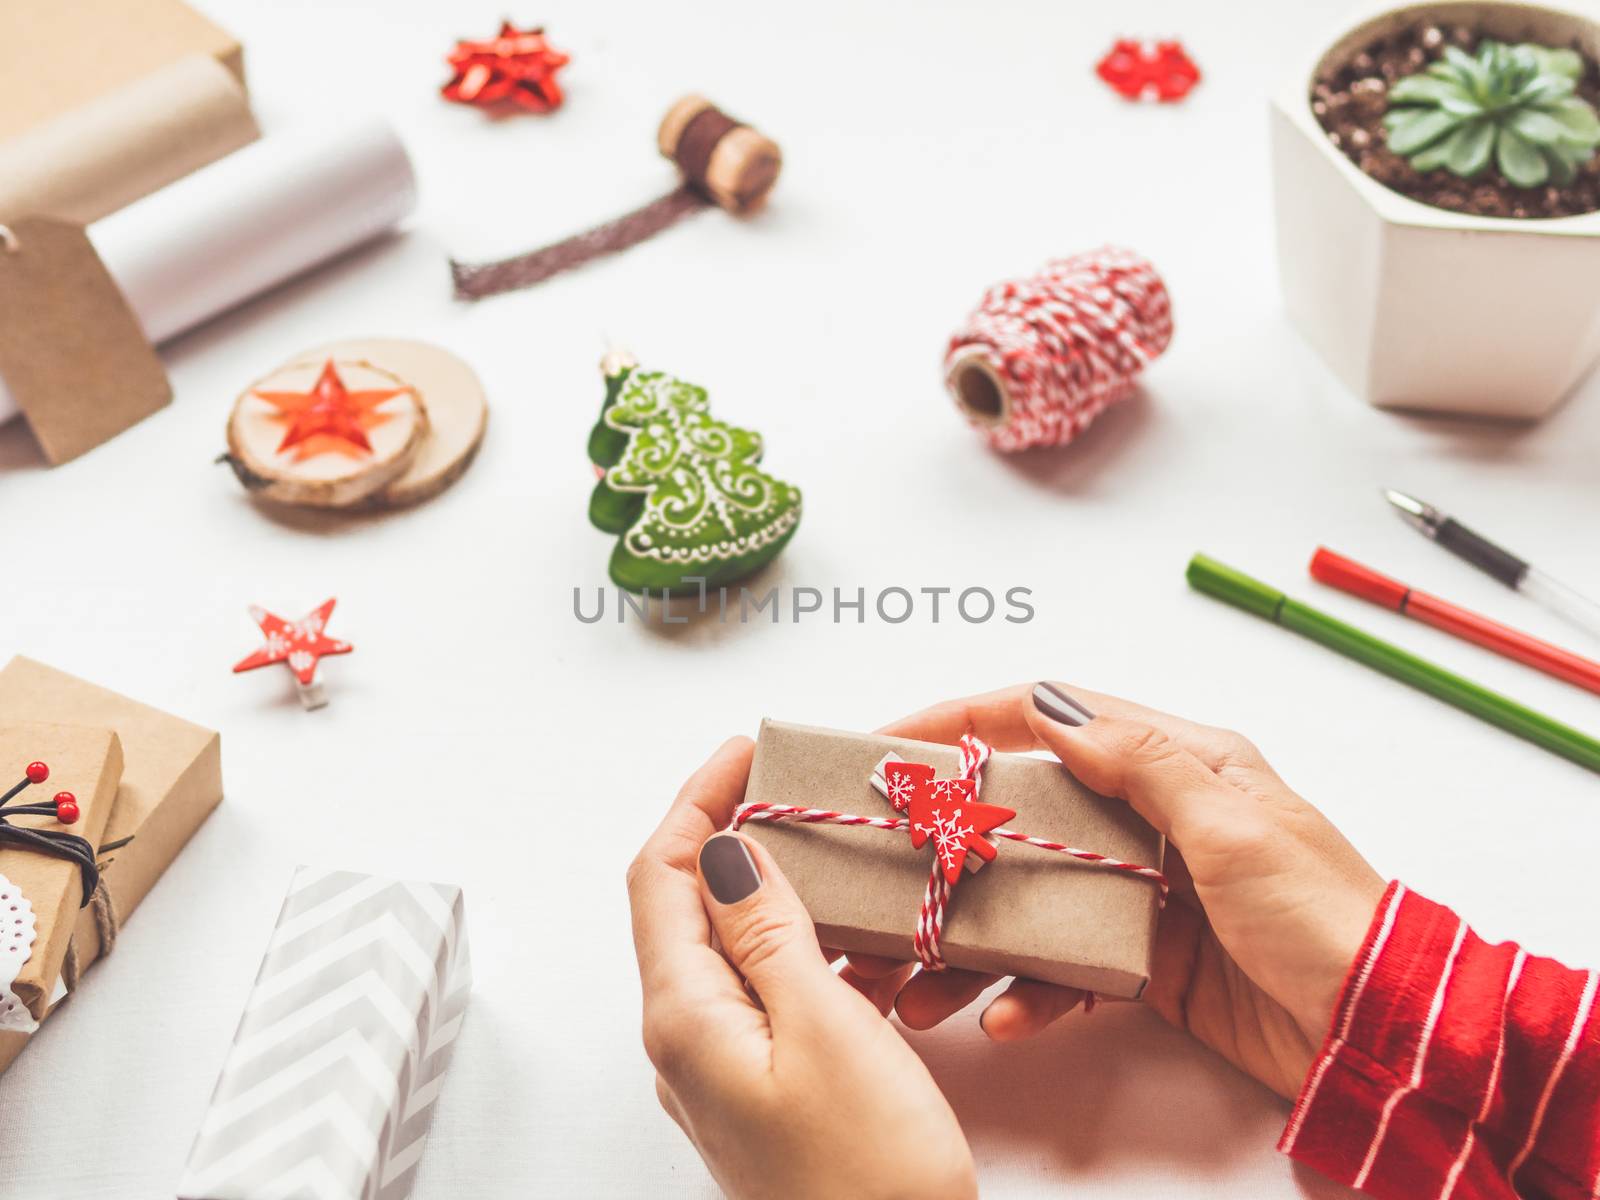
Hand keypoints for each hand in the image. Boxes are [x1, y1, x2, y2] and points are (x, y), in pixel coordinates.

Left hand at [627, 737, 977, 1199]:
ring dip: (769, 885)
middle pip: (685, 904)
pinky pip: (762, 988)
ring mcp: (722, 1069)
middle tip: (793, 785)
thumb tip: (730, 850)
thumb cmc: (869, 1181)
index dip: (698, 800)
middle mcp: (687, 1041)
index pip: (662, 875)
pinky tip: (849, 934)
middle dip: (731, 831)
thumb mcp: (824, 1029)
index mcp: (684, 1017)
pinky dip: (795, 940)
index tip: (746, 749)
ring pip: (727, 945)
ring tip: (828, 845)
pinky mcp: (764, 1089)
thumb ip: (768, 933)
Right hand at [862, 683, 1385, 1099]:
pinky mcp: (1142, 959)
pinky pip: (1064, 964)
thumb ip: (1142, 764)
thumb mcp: (1234, 825)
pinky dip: (1029, 990)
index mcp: (1177, 762)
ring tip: (920, 975)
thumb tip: (1054, 707)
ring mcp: (1143, 889)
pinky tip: (1005, 1016)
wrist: (1377, 1031)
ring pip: (1032, 895)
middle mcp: (1150, 816)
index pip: (1051, 717)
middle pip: (1024, 809)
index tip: (896, 739)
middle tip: (884, 862)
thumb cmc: (1322, 914)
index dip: (967, 720)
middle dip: (949, 839)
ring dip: (974, 935)